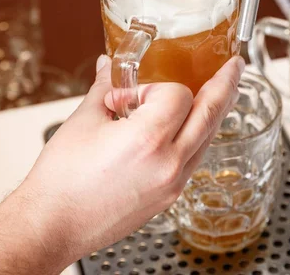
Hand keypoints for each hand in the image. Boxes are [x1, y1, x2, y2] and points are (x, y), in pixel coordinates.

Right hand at [17, 54, 244, 272]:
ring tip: (223, 90)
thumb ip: (106, 87)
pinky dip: (199, 136)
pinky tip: (192, 125)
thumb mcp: (84, 121)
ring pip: (208, 139)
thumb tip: (111, 65)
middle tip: (236, 65)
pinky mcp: (169, 198)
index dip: (156, 86)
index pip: (179, 95)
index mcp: (148, 140)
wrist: (53, 225)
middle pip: (211, 115)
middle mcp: (169, 164)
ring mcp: (173, 185)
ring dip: (216, 111)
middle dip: (227, 85)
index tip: (130, 94)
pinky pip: (195, 159)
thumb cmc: (63, 180)